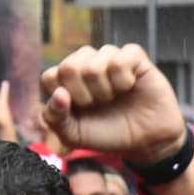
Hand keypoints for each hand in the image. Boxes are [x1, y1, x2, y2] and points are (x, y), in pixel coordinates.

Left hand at [40, 44, 185, 164]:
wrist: (144, 140)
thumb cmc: (107, 133)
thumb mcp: (74, 135)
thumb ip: (55, 118)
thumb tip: (59, 93)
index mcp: (66, 80)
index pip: (49, 77)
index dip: (63, 99)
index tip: (78, 111)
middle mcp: (85, 63)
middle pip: (68, 68)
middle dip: (84, 96)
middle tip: (98, 105)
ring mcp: (108, 56)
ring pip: (93, 65)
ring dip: (105, 91)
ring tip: (114, 97)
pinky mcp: (132, 55)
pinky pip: (119, 61)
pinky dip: (123, 82)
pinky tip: (129, 87)